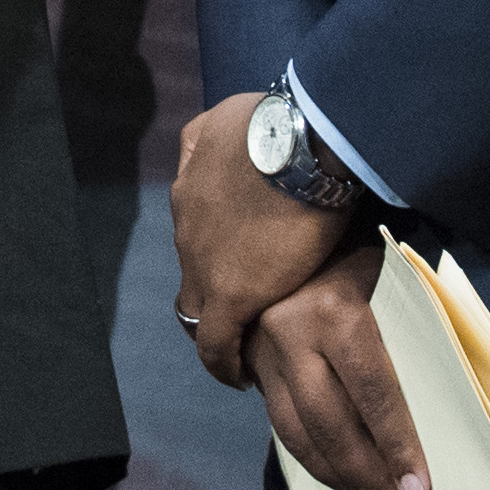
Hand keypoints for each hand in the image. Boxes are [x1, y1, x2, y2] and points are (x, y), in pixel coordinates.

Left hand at [169, 88, 347, 385]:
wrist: (302, 143)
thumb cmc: (284, 121)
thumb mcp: (234, 114)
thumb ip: (223, 132)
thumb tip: (235, 142)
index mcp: (192, 182)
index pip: (194, 225)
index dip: (214, 246)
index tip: (237, 259)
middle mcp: (188, 222)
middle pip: (191, 265)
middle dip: (212, 284)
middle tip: (243, 302)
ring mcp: (203, 261)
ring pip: (195, 305)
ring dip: (214, 323)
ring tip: (238, 343)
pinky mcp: (229, 294)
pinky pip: (213, 342)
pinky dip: (221, 361)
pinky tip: (238, 375)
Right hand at [249, 242, 431, 489]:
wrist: (280, 198)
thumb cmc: (354, 239)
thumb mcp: (388, 272)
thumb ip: (410, 324)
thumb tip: (455, 390)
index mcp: (334, 310)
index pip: (371, 393)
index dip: (396, 446)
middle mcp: (291, 334)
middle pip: (328, 426)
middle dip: (366, 480)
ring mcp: (263, 349)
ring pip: (296, 432)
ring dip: (338, 480)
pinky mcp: (251, 359)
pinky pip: (279, 421)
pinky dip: (309, 457)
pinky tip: (338, 480)